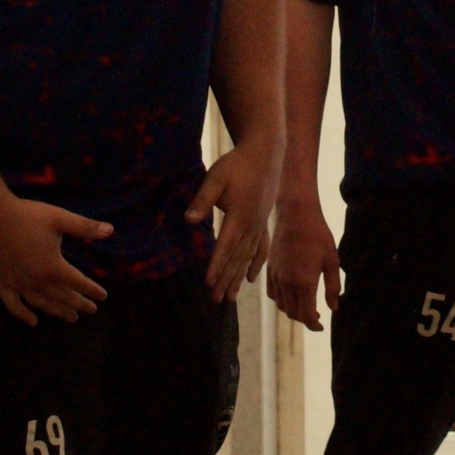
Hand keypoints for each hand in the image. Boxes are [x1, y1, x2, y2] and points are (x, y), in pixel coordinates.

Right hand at [0, 191, 111, 325]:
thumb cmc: (27, 215)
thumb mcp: (60, 218)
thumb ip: (85, 227)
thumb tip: (111, 230)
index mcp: (52, 266)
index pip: (78, 282)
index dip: (92, 290)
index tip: (103, 296)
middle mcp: (36, 280)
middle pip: (62, 296)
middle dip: (79, 303)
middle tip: (92, 310)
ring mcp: (18, 283)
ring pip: (42, 303)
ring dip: (58, 311)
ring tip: (71, 318)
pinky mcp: (3, 280)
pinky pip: (13, 304)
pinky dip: (23, 315)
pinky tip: (33, 322)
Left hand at [189, 136, 280, 303]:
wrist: (266, 154)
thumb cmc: (237, 164)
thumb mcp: (216, 178)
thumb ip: (203, 200)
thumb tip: (188, 220)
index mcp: (240, 216)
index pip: (225, 246)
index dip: (216, 265)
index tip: (208, 283)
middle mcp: (252, 225)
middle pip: (237, 258)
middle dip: (226, 280)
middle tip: (217, 300)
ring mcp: (260, 225)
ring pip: (248, 257)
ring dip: (238, 278)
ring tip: (230, 298)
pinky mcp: (264, 222)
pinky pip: (261, 249)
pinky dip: (255, 264)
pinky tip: (250, 278)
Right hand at [267, 189, 342, 329]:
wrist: (296, 215)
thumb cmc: (318, 236)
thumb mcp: (332, 261)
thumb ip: (332, 288)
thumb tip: (334, 308)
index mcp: (304, 283)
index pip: (306, 316)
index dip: (314, 325)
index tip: (321, 326)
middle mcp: (287, 283)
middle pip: (293, 313)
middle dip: (305, 319)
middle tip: (317, 316)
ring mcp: (276, 277)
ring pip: (282, 305)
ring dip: (293, 311)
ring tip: (305, 306)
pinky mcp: (269, 269)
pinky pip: (273, 294)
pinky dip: (281, 300)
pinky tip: (291, 295)